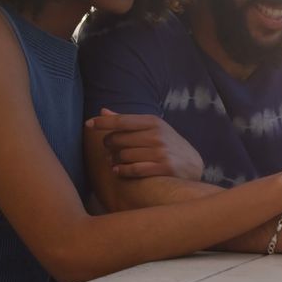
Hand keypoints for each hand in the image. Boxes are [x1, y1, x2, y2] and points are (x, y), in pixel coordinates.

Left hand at [85, 109, 203, 179]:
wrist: (193, 164)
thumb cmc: (167, 144)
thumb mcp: (152, 128)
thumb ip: (126, 121)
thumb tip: (102, 111)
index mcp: (153, 122)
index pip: (122, 120)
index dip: (103, 122)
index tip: (88, 124)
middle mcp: (157, 135)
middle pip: (118, 139)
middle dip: (109, 145)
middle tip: (108, 150)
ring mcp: (160, 152)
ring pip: (123, 155)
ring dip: (113, 160)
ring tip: (114, 160)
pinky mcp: (163, 168)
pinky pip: (133, 169)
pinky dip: (121, 170)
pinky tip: (117, 170)